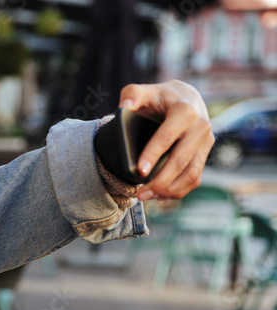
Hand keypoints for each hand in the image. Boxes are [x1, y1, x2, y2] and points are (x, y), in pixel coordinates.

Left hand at [117, 80, 213, 200]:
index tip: (140, 171)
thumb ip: (132, 94)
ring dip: (169, 190)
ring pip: (191, 173)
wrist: (185, 98)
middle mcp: (200, 126)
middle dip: (160, 180)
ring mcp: (206, 142)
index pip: (168, 136)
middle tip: (139, 194)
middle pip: (181, 160)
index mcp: (185, 110)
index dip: (153, 154)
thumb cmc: (160, 97)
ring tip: (146, 196)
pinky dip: (178, 190)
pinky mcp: (205, 153)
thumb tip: (125, 105)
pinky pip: (195, 177)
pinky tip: (160, 195)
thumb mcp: (146, 91)